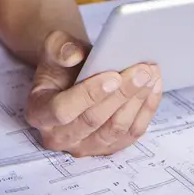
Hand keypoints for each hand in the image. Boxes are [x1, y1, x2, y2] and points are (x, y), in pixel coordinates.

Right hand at [24, 30, 162, 157]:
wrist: (72, 74)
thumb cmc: (62, 62)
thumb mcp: (54, 47)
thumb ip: (59, 48)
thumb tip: (74, 55)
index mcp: (39, 113)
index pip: (62, 110)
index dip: (89, 94)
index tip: (113, 76)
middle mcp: (59, 137)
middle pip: (94, 121)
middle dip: (121, 94)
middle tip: (142, 70)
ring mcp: (85, 146)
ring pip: (116, 129)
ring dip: (137, 102)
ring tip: (151, 75)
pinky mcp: (108, 147)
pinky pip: (131, 133)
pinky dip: (146, 110)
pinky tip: (154, 87)